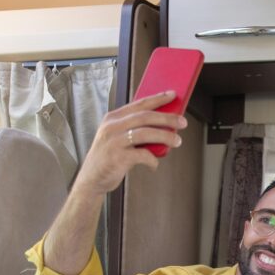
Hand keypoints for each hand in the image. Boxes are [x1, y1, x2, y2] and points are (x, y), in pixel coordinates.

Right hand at [72, 91, 186, 196]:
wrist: (91, 179)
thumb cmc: (109, 158)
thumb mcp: (117, 138)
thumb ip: (134, 130)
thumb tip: (163, 126)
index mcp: (113, 118)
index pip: (139, 104)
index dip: (157, 98)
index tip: (172, 95)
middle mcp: (112, 126)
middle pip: (145, 116)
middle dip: (167, 118)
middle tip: (182, 122)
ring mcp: (114, 141)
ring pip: (146, 133)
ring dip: (165, 136)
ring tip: (177, 141)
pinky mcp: (117, 157)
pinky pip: (142, 155)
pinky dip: (152, 160)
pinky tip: (154, 165)